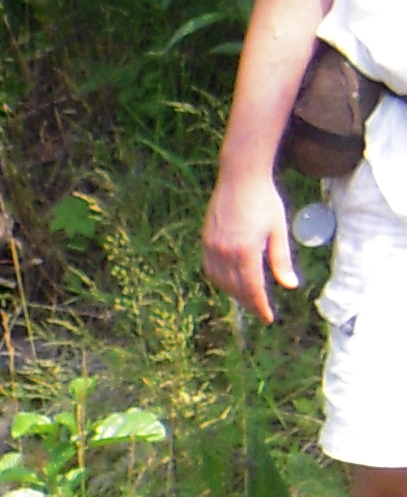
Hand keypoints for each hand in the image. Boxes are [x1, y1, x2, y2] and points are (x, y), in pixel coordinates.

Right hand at [203, 165, 299, 321]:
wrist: (239, 178)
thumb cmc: (264, 201)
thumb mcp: (279, 230)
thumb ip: (281, 260)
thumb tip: (290, 285)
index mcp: (246, 251)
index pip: (253, 288)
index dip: (260, 306)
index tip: (269, 318)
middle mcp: (225, 252)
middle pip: (235, 288)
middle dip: (248, 302)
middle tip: (261, 310)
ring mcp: (212, 246)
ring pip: (220, 280)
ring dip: (233, 292)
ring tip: (247, 297)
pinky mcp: (206, 240)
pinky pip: (211, 268)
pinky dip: (221, 280)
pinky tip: (231, 280)